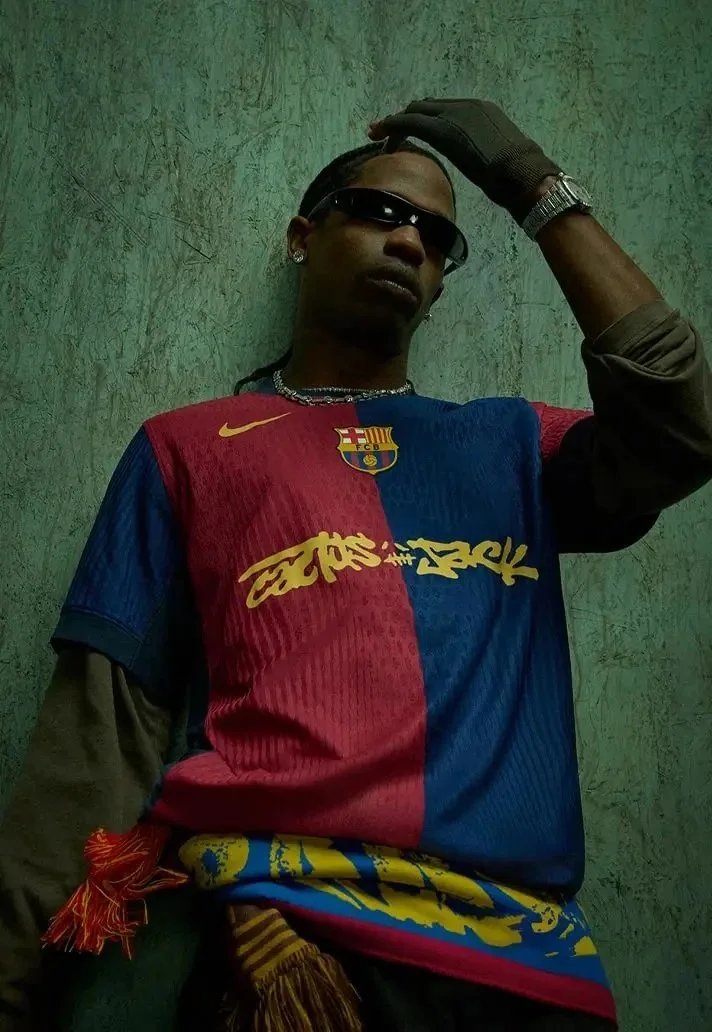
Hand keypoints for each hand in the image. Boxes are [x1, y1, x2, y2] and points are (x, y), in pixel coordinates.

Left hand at [368, 98, 560, 221]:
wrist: (521, 173)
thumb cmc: (515, 175)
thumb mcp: (496, 158)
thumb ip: (482, 154)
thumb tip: (480, 167)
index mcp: (480, 111)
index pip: (443, 109)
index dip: (423, 119)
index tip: (410, 131)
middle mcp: (465, 106)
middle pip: (425, 106)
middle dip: (403, 118)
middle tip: (384, 132)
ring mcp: (454, 114)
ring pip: (415, 112)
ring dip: (395, 123)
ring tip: (377, 133)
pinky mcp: (443, 129)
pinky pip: (411, 122)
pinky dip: (394, 127)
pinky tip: (383, 136)